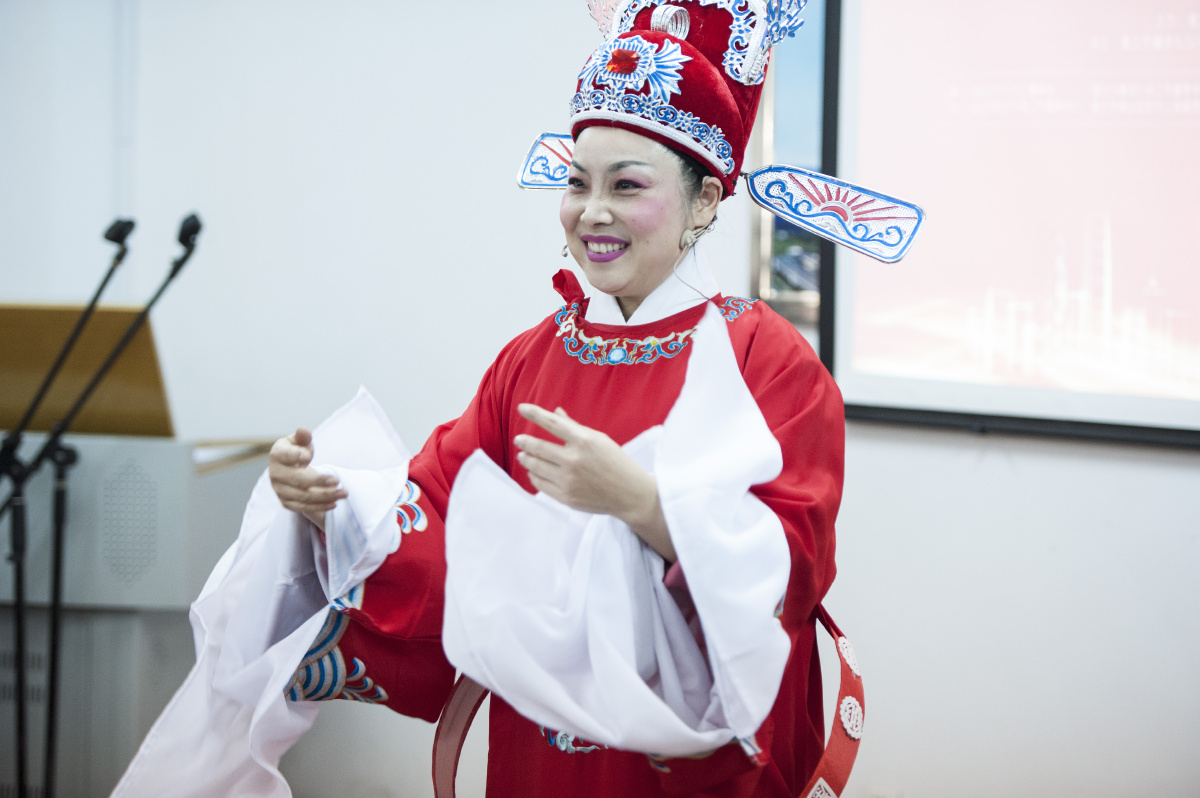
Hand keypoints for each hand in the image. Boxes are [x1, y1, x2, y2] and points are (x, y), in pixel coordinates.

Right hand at [268, 427, 346, 529]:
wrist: (288, 469)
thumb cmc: (296, 451)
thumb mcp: (299, 441)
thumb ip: (303, 436)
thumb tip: (303, 431)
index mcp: (277, 455)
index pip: (285, 455)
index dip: (296, 456)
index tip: (309, 457)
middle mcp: (275, 474)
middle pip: (297, 480)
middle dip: (318, 481)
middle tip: (337, 480)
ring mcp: (280, 490)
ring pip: (303, 496)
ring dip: (325, 496)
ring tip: (343, 493)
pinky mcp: (287, 503)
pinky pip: (304, 507)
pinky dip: (320, 506)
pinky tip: (335, 503)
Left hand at [514, 404, 673, 560]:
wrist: (630, 494)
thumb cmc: (616, 463)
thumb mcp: (599, 439)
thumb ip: (574, 427)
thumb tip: (556, 413)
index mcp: (584, 441)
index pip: (552, 423)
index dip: (534, 414)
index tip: (521, 408)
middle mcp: (573, 460)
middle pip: (538, 447)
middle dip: (525, 442)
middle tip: (519, 439)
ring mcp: (568, 480)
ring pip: (536, 466)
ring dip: (526, 459)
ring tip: (523, 455)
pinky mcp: (566, 497)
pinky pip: (541, 484)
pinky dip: (534, 476)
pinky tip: (533, 472)